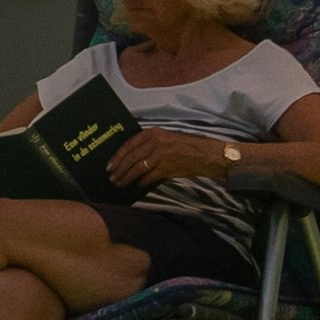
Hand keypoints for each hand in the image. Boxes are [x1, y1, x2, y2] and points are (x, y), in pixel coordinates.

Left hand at [107, 127, 242, 187]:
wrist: (210, 155)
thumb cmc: (189, 147)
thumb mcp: (168, 139)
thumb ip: (151, 145)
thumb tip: (133, 158)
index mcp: (154, 133)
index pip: (129, 144)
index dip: (117, 156)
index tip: (109, 165)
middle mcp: (156, 141)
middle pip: (131, 157)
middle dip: (119, 169)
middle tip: (111, 178)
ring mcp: (161, 154)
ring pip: (137, 168)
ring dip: (126, 177)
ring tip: (119, 184)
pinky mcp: (167, 167)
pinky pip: (149, 177)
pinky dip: (141, 183)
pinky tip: (137, 186)